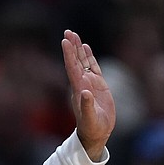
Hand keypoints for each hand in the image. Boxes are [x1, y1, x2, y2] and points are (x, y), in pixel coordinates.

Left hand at [61, 30, 114, 160]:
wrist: (95, 133)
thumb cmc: (92, 128)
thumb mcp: (90, 118)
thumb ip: (87, 106)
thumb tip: (85, 92)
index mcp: (78, 89)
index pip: (72, 68)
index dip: (69, 55)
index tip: (65, 41)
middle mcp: (82, 83)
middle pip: (76, 61)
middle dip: (72, 47)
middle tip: (68, 32)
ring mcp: (89, 83)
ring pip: (83, 62)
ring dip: (79, 49)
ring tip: (75, 35)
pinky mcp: (98, 85)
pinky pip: (93, 67)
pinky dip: (90, 57)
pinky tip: (86, 48)